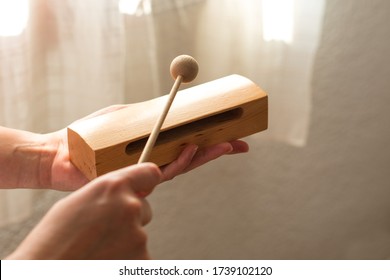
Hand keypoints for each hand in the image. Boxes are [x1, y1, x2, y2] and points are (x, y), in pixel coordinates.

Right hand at [7, 163, 160, 259]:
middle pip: (143, 209)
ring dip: (125, 242)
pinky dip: (126, 260)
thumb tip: (126, 197)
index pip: (149, 173)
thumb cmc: (54, 238)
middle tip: (103, 233)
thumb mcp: (79, 201)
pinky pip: (139, 256)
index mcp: (113, 186)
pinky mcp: (141, 259)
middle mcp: (130, 206)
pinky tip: (105, 260)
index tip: (144, 189)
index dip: (146, 181)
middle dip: (129, 219)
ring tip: (97, 249)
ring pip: (139, 235)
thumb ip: (107, 195)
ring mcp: (138, 235)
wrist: (46, 269)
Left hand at [45, 105, 248, 189]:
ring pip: (184, 165)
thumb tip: (168, 105)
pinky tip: (192, 147)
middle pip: (193, 156)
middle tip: (240, 143)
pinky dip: (180, 160)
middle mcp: (155, 159)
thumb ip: (145, 113)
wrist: (61, 152)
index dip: (211, 139)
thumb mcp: (123, 116)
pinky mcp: (136, 179)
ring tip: (224, 144)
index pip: (189, 143)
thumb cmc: (89, 134)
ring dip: (205, 154)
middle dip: (218, 150)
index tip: (232, 134)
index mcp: (155, 145)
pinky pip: (163, 170)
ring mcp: (147, 172)